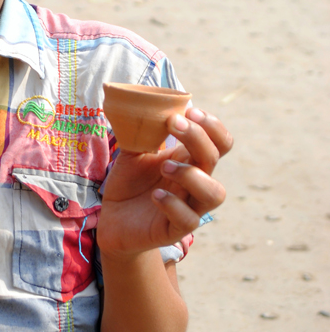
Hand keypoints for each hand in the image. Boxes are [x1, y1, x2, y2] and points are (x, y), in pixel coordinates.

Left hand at [97, 108, 231, 259]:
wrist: (113, 220)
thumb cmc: (129, 184)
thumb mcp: (132, 152)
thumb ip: (141, 131)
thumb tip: (142, 102)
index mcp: (189, 160)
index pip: (219, 142)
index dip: (212, 125)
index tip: (189, 110)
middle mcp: (195, 182)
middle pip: (214, 159)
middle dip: (198, 137)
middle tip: (173, 123)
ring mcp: (189, 207)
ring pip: (215, 193)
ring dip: (192, 174)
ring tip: (165, 165)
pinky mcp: (175, 229)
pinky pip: (189, 220)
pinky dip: (173, 204)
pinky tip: (155, 195)